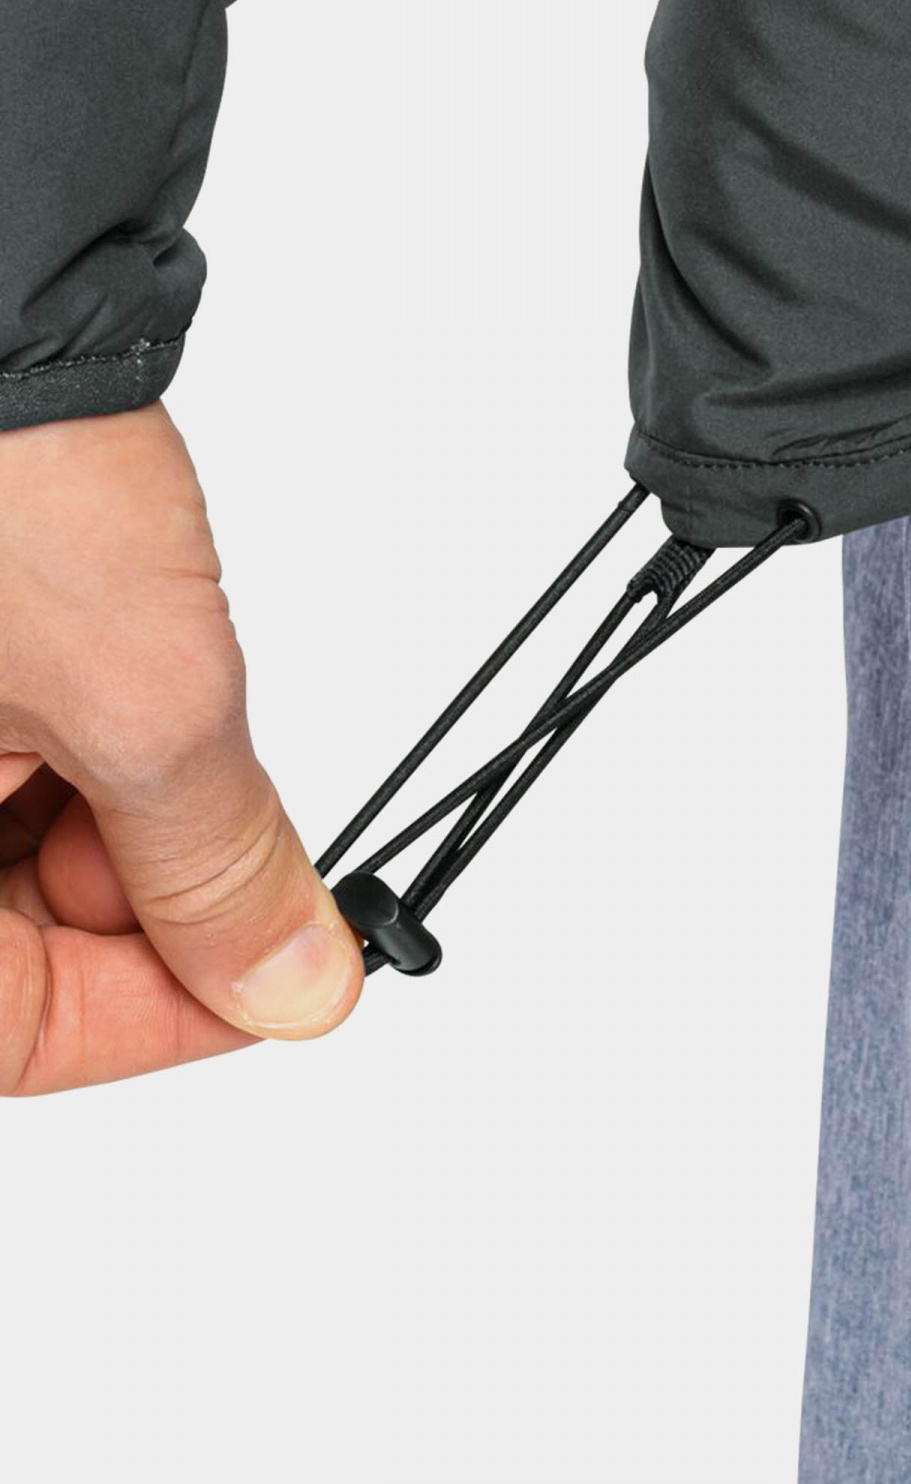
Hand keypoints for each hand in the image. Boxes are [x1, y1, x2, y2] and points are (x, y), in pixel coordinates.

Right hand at [1, 405, 360, 1093]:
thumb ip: (218, 866)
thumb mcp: (146, 700)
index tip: (283, 978)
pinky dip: (77, 755)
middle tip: (255, 843)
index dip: (160, 1018)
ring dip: (117, 822)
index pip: (14, 1034)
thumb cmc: (4, 472)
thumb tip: (288, 983)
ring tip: (168, 711)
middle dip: (145, 902)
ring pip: (10, 860)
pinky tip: (124, 683)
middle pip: (9, 945)